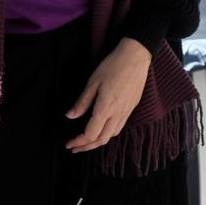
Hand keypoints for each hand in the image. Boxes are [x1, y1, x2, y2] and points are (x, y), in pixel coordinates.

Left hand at [66, 37, 152, 153]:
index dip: (79, 142)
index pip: (91, 133)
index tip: (69, 144)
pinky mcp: (131, 108)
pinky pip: (119, 127)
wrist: (136, 56)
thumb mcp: (93, 82)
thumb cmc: (112, 65)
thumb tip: (70, 116)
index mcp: (106, 107)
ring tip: (86, 142)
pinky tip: (101, 130)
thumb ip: (82, 102)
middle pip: (102, 139)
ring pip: (112, 135)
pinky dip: (108, 134)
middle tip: (74, 148)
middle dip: (87, 147)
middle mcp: (118, 113)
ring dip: (98, 142)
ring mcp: (126, 111)